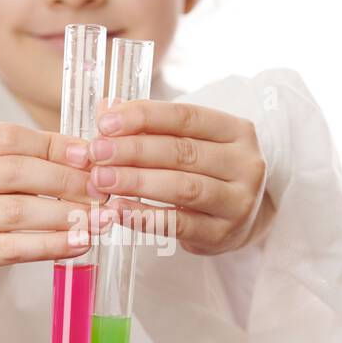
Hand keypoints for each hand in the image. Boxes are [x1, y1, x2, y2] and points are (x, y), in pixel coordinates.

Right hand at [0, 122, 114, 286]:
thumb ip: (40, 152)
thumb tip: (87, 154)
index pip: (8, 138)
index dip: (54, 147)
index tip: (90, 158)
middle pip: (13, 173)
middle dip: (65, 181)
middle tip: (100, 191)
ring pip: (15, 212)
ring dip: (65, 216)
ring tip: (99, 219)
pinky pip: (13, 249)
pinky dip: (52, 246)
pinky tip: (80, 242)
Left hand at [71, 100, 268, 255]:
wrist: (239, 220)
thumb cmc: (205, 173)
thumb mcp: (187, 142)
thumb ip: (149, 125)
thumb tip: (105, 108)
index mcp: (237, 131)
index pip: (186, 116)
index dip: (143, 117)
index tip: (105, 123)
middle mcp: (245, 164)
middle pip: (183, 152)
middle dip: (133, 150)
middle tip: (96, 152)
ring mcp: (238, 202)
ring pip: (182, 188)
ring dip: (136, 182)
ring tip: (100, 179)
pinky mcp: (222, 234)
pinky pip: (177, 224)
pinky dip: (144, 216)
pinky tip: (117, 209)